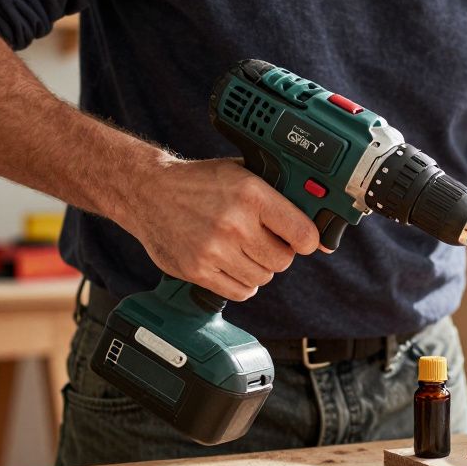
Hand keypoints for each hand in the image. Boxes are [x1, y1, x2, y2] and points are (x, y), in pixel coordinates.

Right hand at [118, 157, 319, 300]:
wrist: (147, 191)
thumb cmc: (199, 182)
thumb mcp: (242, 174)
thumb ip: (279, 198)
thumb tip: (318, 239)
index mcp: (251, 194)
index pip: (302, 233)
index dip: (307, 240)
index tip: (301, 240)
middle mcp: (234, 224)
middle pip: (283, 260)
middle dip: (278, 252)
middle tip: (262, 240)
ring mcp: (214, 250)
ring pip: (262, 278)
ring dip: (257, 268)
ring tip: (240, 248)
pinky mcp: (197, 271)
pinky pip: (240, 292)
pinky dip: (241, 282)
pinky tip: (230, 263)